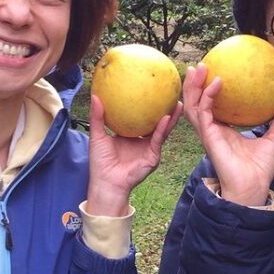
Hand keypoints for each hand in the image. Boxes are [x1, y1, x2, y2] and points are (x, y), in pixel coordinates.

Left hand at [86, 93, 181, 216]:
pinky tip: (166, 117)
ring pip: (162, 129)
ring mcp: (149, 148)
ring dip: (171, 117)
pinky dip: (162, 128)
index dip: (145, 106)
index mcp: (129, 135)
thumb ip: (97, 116)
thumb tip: (95, 96)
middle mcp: (141, 141)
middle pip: (154, 121)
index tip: (149, 90)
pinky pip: (158, 139)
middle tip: (169, 92)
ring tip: (178, 103)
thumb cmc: (100, 162)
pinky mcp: (153, 156)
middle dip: (163, 108)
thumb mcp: (98, 135)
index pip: (139, 118)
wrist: (107, 182)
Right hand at [182, 63, 273, 205]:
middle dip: (194, 84)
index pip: (210, 107)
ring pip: (192, 106)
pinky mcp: (209, 136)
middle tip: (200, 65)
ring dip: (193, 86)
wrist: (253, 187)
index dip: (208, 90)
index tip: (213, 72)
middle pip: (196, 103)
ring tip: (198, 68)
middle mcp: (212, 130)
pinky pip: (204, 113)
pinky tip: (217, 83)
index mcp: (223, 131)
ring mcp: (208, 133)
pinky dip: (208, 96)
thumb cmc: (261, 169)